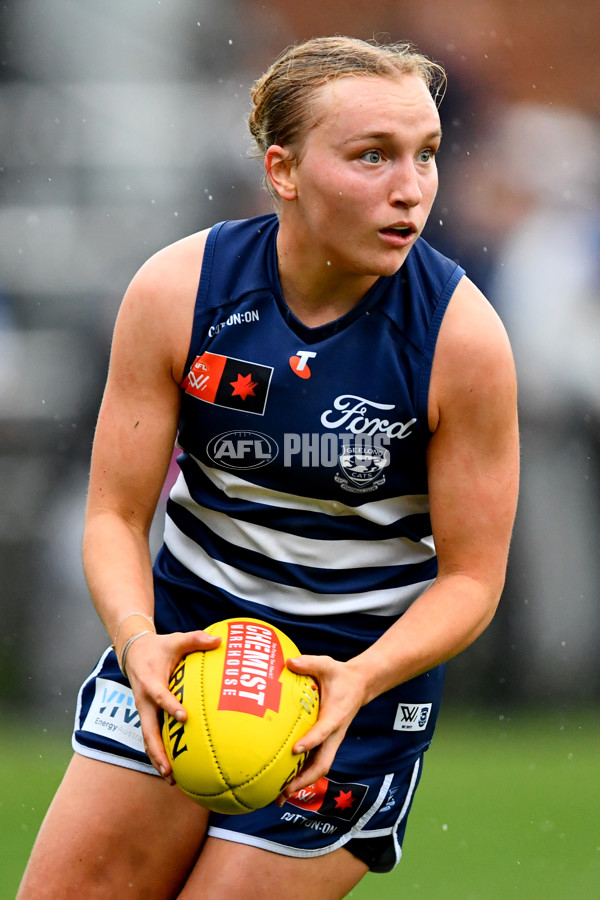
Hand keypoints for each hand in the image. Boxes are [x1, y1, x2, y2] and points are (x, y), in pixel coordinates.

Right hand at [122, 629, 220, 781]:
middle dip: (158, 750)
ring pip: (148, 739)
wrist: (133, 652)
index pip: (160, 696)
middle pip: (148, 730)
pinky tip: (173, 770)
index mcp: (150, 681)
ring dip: (157, 759)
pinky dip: (159, 753)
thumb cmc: (159, 647)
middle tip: (170, 769)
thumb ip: (196, 640)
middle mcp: (144, 701)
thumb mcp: (176, 640)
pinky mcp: (147, 716)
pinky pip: (152, 737)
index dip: (170, 706)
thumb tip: (219, 641)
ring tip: (171, 779)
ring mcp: (144, 711)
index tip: (184, 717)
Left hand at [282, 654, 367, 795]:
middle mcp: (334, 734)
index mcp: (335, 716)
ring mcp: (331, 741)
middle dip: (304, 780)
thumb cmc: (341, 675)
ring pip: (319, 768)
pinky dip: (301, 775)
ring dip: (301, 784)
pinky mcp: (326, 743)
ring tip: (278, 797)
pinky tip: (282, 781)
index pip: (323, 732)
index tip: (294, 749)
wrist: (361, 685)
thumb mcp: (327, 664)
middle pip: (322, 764)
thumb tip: (288, 662)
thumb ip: (309, 663)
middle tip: (283, 791)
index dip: (310, 741)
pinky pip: (314, 762)